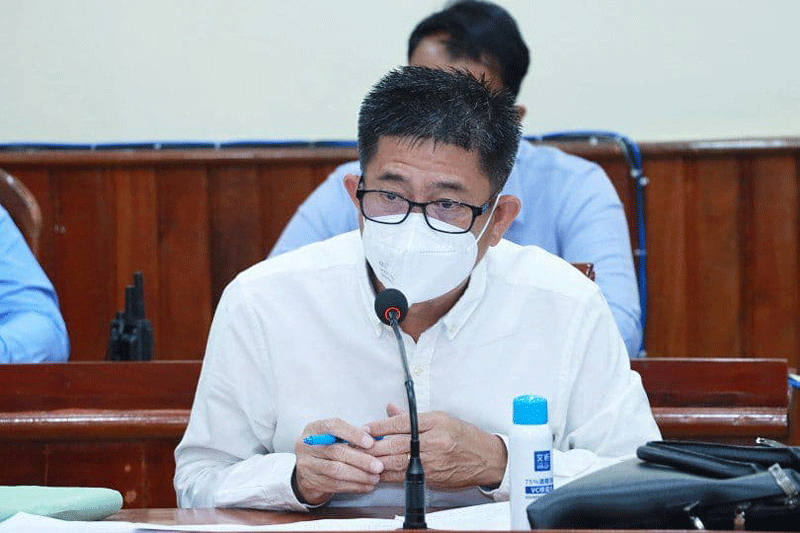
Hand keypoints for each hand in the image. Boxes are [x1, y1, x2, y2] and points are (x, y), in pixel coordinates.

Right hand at [293, 418, 384, 504]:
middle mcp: (305, 445)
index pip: (333, 426)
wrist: (306, 469)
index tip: (371, 442)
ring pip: (336, 471)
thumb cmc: (325, 448)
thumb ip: (350, 434)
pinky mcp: (310, 482)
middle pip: (336, 452)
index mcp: (314, 429)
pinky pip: (335, 485)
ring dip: (359, 475)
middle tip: (378, 466)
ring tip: (375, 477)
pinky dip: (354, 486)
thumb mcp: (333, 436)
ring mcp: (306, 465)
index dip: (353, 434)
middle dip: (361, 460)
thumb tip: (371, 434)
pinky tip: (366, 485)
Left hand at [365, 403, 506, 489]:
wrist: (487, 458)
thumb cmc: (465, 436)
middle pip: (395, 444)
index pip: (400, 423)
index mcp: (435, 422)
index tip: (365, 427)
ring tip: (361, 459)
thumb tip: (390, 409)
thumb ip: (413, 416)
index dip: (379, 426)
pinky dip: (389, 474)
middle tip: (356, 445)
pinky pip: (404, 476)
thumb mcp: (442, 418)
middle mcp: (433, 442)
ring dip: (376, 462)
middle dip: (373, 446)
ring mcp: (432, 462)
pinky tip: (377, 472)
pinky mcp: (432, 477)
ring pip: (397, 463)